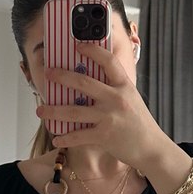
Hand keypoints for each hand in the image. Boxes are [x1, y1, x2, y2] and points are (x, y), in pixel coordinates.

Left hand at [37, 41, 168, 169]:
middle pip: (83, 82)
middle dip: (62, 76)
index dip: (93, 50)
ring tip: (41, 110)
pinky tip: (57, 138)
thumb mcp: (131, 99)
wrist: (151, 147)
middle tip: (48, 73)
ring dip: (53, 111)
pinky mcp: (104, 136)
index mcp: (124, 86)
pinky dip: (65, 138)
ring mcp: (109, 117)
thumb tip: (90, 81)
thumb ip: (114, 89)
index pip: (108, 61)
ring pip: (73, 111)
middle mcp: (116, 98)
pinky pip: (78, 136)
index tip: (78, 45)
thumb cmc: (139, 123)